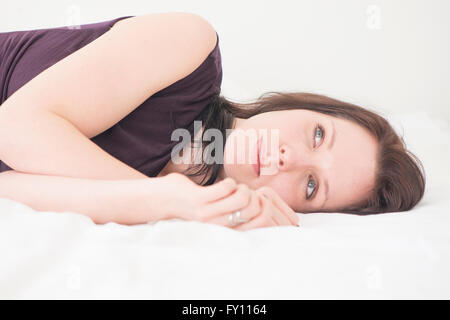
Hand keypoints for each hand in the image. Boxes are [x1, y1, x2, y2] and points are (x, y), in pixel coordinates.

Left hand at [161, 173, 298, 229]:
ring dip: (242, 188)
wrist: (159, 201)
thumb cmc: (189, 205)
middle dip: (253, 196)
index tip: (255, 201)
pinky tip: (225, 183)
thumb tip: (252, 203)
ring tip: (235, 187)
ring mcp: (208, 213)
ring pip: (241, 198)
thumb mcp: (211, 214)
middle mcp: (215, 225)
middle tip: (244, 191)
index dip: (261, 209)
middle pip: (251, 210)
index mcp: (220, 230)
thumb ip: (227, 213)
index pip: (254, 224)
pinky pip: (226, 188)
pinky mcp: (199, 200)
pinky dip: (229, 182)